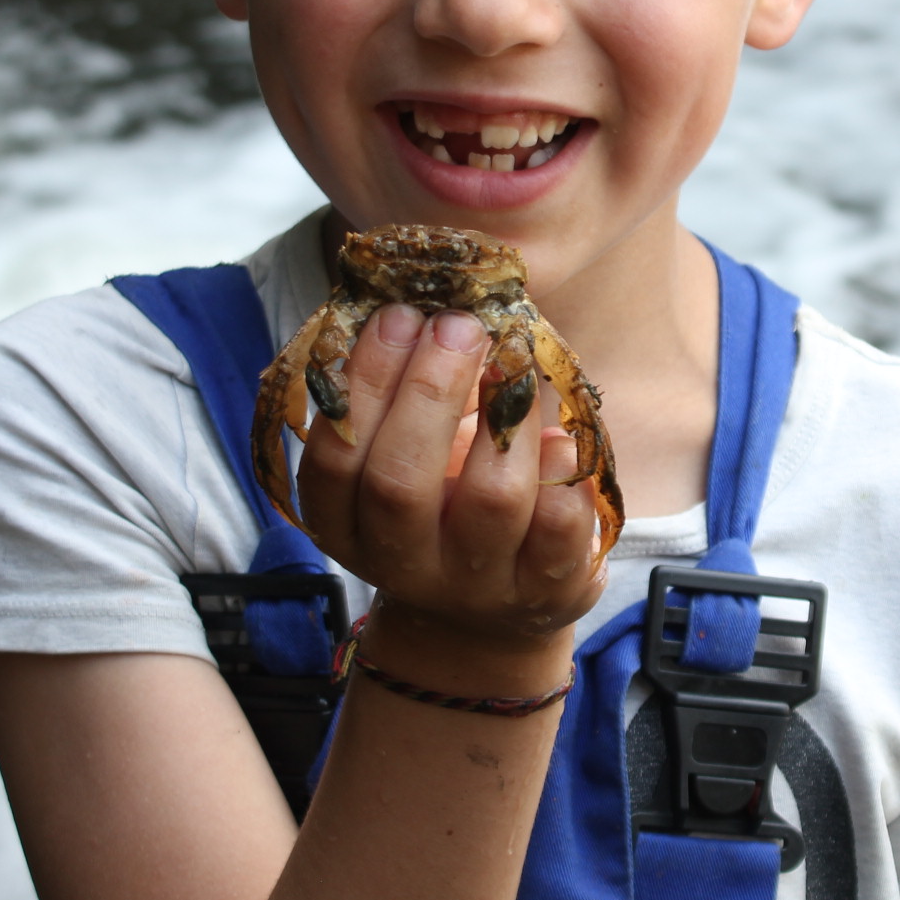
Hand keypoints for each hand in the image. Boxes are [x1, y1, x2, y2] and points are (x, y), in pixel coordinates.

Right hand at [293, 304, 605, 676]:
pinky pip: (561, 528)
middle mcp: (401, 564)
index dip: (364, 381)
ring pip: (490, 500)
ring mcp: (476, 585)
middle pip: (399, 483)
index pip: (335, 458)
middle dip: (429, 392)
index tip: (400, 314)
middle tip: (459, 325)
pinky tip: (560, 435)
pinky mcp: (546, 589)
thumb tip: (432, 293)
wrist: (496, 606)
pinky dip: (564, 470)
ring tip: (517, 362)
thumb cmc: (444, 500)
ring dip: (508, 415)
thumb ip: (403, 389)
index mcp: (346, 526)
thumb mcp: (405, 454)